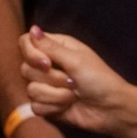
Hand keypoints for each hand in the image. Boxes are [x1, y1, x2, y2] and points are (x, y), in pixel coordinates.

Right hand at [18, 27, 136, 137]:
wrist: (111, 109)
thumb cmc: (99, 80)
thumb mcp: (76, 60)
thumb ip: (50, 47)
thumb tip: (33, 28)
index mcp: (56, 47)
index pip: (25, 42)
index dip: (31, 54)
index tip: (47, 64)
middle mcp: (48, 64)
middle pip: (26, 69)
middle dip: (51, 79)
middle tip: (72, 81)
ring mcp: (47, 86)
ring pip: (31, 90)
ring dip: (56, 96)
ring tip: (74, 95)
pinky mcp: (47, 104)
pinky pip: (35, 107)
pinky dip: (54, 108)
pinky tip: (68, 107)